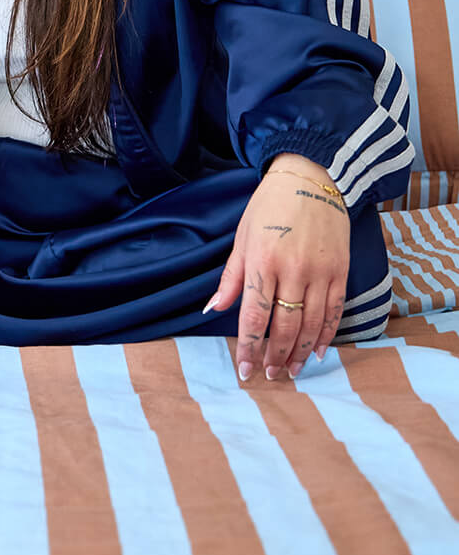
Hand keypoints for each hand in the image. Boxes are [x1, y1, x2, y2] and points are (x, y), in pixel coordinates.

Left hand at [205, 154, 348, 382]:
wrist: (311, 178)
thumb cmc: (269, 207)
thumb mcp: (242, 237)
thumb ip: (231, 278)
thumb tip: (212, 310)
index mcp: (262, 261)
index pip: (254, 315)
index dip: (248, 347)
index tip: (244, 370)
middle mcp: (293, 270)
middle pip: (285, 326)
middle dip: (275, 356)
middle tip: (270, 376)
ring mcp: (321, 272)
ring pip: (311, 325)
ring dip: (301, 353)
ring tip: (292, 371)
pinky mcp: (341, 271)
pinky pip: (335, 312)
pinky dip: (327, 335)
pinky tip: (319, 352)